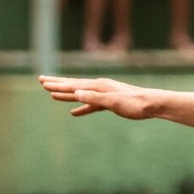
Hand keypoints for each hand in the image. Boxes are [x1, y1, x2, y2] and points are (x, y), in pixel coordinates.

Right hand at [38, 75, 159, 118]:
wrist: (152, 104)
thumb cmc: (134, 104)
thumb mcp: (113, 102)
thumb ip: (94, 98)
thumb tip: (76, 93)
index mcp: (97, 86)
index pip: (72, 85)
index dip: (57, 85)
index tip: (42, 83)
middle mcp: (98, 87)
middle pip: (73, 85)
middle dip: (57, 84)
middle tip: (41, 80)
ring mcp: (103, 94)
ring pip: (80, 94)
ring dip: (66, 94)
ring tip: (52, 95)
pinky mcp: (109, 103)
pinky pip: (90, 105)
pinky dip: (81, 107)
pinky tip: (74, 112)